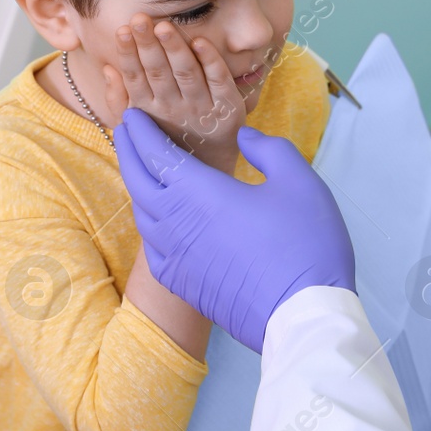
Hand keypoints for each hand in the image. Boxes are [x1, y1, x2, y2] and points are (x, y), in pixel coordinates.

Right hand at [102, 16, 245, 172]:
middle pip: (159, 73)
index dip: (128, 55)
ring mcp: (202, 110)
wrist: (209, 175)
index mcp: (149, 113)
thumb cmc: (167, 144)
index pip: (135, 79)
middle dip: (148, 45)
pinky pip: (220, 82)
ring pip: (187, 75)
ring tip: (164, 26)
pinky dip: (211, 62)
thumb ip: (119, 99)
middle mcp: (174, 111)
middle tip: (139, 18)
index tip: (122, 30)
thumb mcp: (136, 128)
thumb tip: (108, 68)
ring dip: (175, 49)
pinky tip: (200, 42)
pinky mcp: (229, 110)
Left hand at [113, 107, 354, 352]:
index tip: (132, 115)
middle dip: (127, 151)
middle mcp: (175, 224)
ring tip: (142, 172)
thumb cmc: (305, 245)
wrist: (302, 316)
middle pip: (136, 180)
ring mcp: (175, 258)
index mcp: (198, 192)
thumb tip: (243, 137)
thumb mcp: (299, 181)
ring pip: (141, 215)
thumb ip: (268, 149)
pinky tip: (161, 223)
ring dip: (137, 187)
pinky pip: (153, 248)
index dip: (140, 131)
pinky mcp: (182, 284)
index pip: (154, 153)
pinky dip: (150, 225)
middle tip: (125, 132)